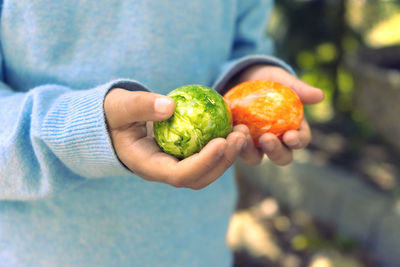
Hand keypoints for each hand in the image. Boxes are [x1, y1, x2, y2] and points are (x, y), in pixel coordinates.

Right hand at [104, 88, 246, 188]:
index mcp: (147, 165)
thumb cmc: (113, 113)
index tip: (221, 142)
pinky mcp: (183, 155)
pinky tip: (233, 127)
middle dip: (223, 161)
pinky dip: (222, 146)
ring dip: (228, 155)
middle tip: (239, 135)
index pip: (178, 175)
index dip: (202, 163)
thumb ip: (139, 106)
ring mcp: (174, 164)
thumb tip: (170, 106)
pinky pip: (206, 156)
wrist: (113, 121)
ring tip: (242, 131)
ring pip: (207, 171)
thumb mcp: (119, 106)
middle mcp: (163, 170)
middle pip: (199, 178)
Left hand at [228, 65, 323, 165]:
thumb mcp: (282, 79)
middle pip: (281, 156)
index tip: (290, 136)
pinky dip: (232, 142)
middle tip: (267, 139)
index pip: (300, 140)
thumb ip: (299, 88)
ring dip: (250, 151)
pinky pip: (235, 148)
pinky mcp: (236, 142)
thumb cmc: (269, 80)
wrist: (242, 78)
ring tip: (242, 134)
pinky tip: (228, 133)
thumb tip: (320, 96)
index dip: (297, 141)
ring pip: (255, 158)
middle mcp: (276, 142)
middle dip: (275, 151)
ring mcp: (255, 145)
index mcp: (293, 129)